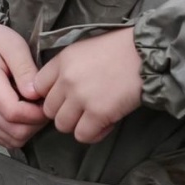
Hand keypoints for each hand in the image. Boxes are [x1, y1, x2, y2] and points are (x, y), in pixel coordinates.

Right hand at [0, 23, 47, 148]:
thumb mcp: (14, 45)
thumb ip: (25, 70)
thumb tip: (35, 95)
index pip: (15, 113)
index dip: (37, 113)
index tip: (48, 101)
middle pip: (14, 131)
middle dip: (36, 123)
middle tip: (45, 105)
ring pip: (10, 139)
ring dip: (29, 130)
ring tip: (34, 109)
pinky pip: (2, 139)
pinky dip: (17, 132)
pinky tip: (24, 115)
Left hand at [33, 28, 142, 145]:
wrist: (147, 53)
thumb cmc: (120, 49)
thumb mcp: (85, 49)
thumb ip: (67, 67)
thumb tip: (57, 90)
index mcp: (62, 60)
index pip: (37, 87)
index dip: (51, 96)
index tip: (64, 99)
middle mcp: (67, 79)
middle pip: (48, 110)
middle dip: (65, 112)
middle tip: (84, 109)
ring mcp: (81, 97)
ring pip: (62, 125)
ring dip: (78, 125)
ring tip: (95, 117)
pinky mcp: (98, 112)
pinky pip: (83, 135)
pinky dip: (94, 134)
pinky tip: (106, 123)